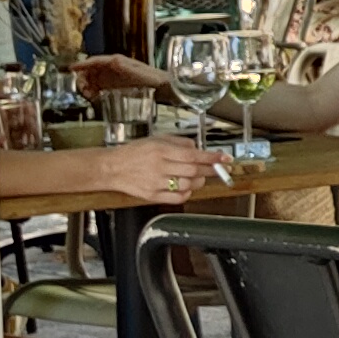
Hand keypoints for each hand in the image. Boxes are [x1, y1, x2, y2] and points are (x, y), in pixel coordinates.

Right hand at [71, 54, 168, 93]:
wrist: (165, 88)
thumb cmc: (155, 78)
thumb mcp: (140, 73)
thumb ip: (127, 68)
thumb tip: (113, 60)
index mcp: (118, 61)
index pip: (96, 61)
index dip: (82, 64)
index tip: (71, 69)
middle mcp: (113, 68)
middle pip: (91, 70)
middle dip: (83, 78)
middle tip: (82, 90)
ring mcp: (113, 77)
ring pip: (93, 79)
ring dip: (87, 86)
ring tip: (88, 96)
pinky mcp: (114, 86)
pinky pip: (99, 88)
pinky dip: (93, 92)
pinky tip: (93, 99)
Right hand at [96, 136, 232, 204]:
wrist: (112, 168)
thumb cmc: (135, 152)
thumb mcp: (157, 139)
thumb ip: (180, 143)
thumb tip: (199, 148)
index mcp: (161, 151)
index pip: (193, 155)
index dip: (212, 157)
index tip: (226, 159)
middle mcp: (159, 167)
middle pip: (194, 171)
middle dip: (211, 170)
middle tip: (220, 168)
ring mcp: (156, 183)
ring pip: (188, 185)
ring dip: (198, 181)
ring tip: (197, 176)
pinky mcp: (152, 196)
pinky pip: (178, 198)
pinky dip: (187, 193)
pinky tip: (186, 187)